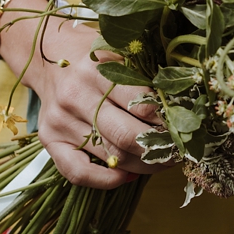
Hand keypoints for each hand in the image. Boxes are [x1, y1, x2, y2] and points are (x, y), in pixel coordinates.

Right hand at [0, 0, 167, 188]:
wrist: (49, 57)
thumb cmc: (95, 58)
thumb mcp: (120, 53)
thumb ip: (146, 74)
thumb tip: (182, 106)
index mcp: (97, 70)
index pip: (141, 104)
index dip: (167, 121)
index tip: (184, 127)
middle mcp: (75, 96)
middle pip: (126, 135)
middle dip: (158, 149)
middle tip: (178, 152)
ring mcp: (60, 120)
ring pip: (109, 156)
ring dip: (142, 165)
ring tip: (161, 163)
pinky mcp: (49, 140)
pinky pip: (78, 172)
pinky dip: (106, 180)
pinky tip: (127, 175)